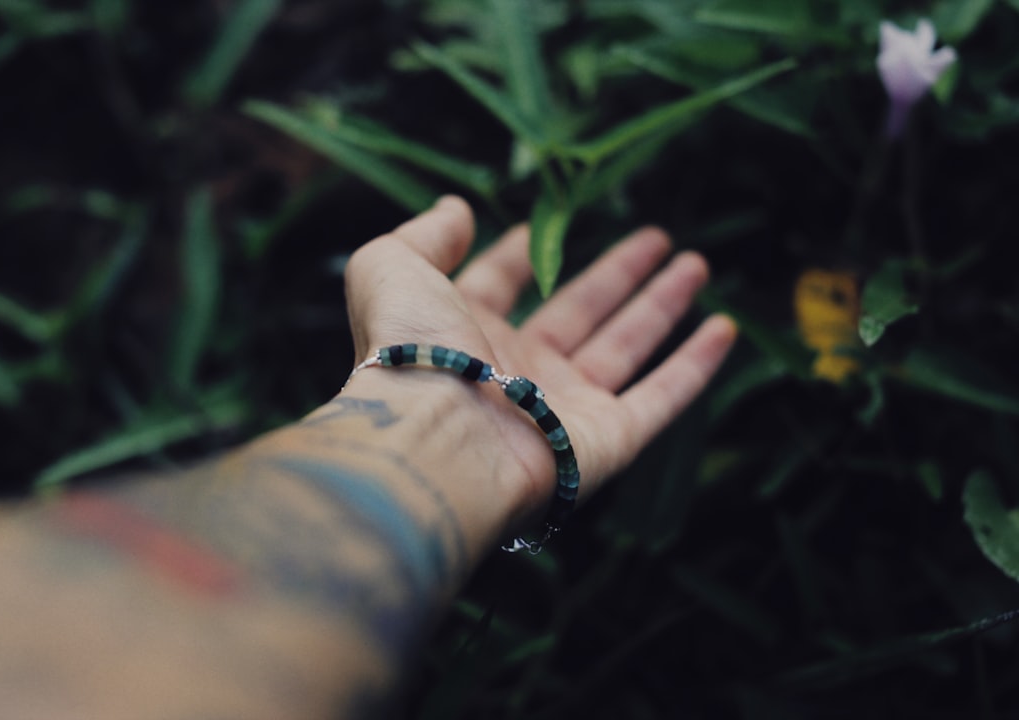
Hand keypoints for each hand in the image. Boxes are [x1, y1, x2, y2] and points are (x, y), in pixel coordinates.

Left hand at [344, 196, 736, 517]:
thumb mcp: (390, 268)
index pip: (500, 286)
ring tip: (695, 265)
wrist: (434, 440)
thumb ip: (423, 235)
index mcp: (464, 331)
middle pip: (578, 312)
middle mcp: (518, 369)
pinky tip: (723, 330)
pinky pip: (663, 397)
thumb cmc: (407, 349)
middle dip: (616, 274)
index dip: (519, 257)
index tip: (543, 229)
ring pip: (626, 347)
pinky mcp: (609, 440)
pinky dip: (696, 365)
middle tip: (657, 238)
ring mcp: (566, 406)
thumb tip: (458, 209)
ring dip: (662, 305)